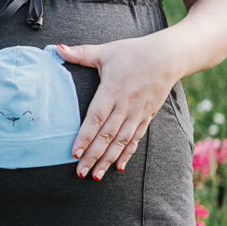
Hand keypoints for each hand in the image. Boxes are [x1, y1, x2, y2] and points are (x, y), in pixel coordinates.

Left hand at [56, 36, 180, 179]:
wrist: (169, 56)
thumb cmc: (133, 52)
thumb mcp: (106, 50)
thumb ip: (81, 53)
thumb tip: (57, 49)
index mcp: (112, 90)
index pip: (96, 118)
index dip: (85, 136)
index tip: (74, 152)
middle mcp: (125, 105)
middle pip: (107, 135)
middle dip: (93, 156)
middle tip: (80, 173)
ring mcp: (137, 113)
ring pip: (121, 141)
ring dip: (108, 160)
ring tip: (95, 176)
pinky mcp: (147, 116)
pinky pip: (135, 139)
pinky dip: (127, 154)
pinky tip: (118, 168)